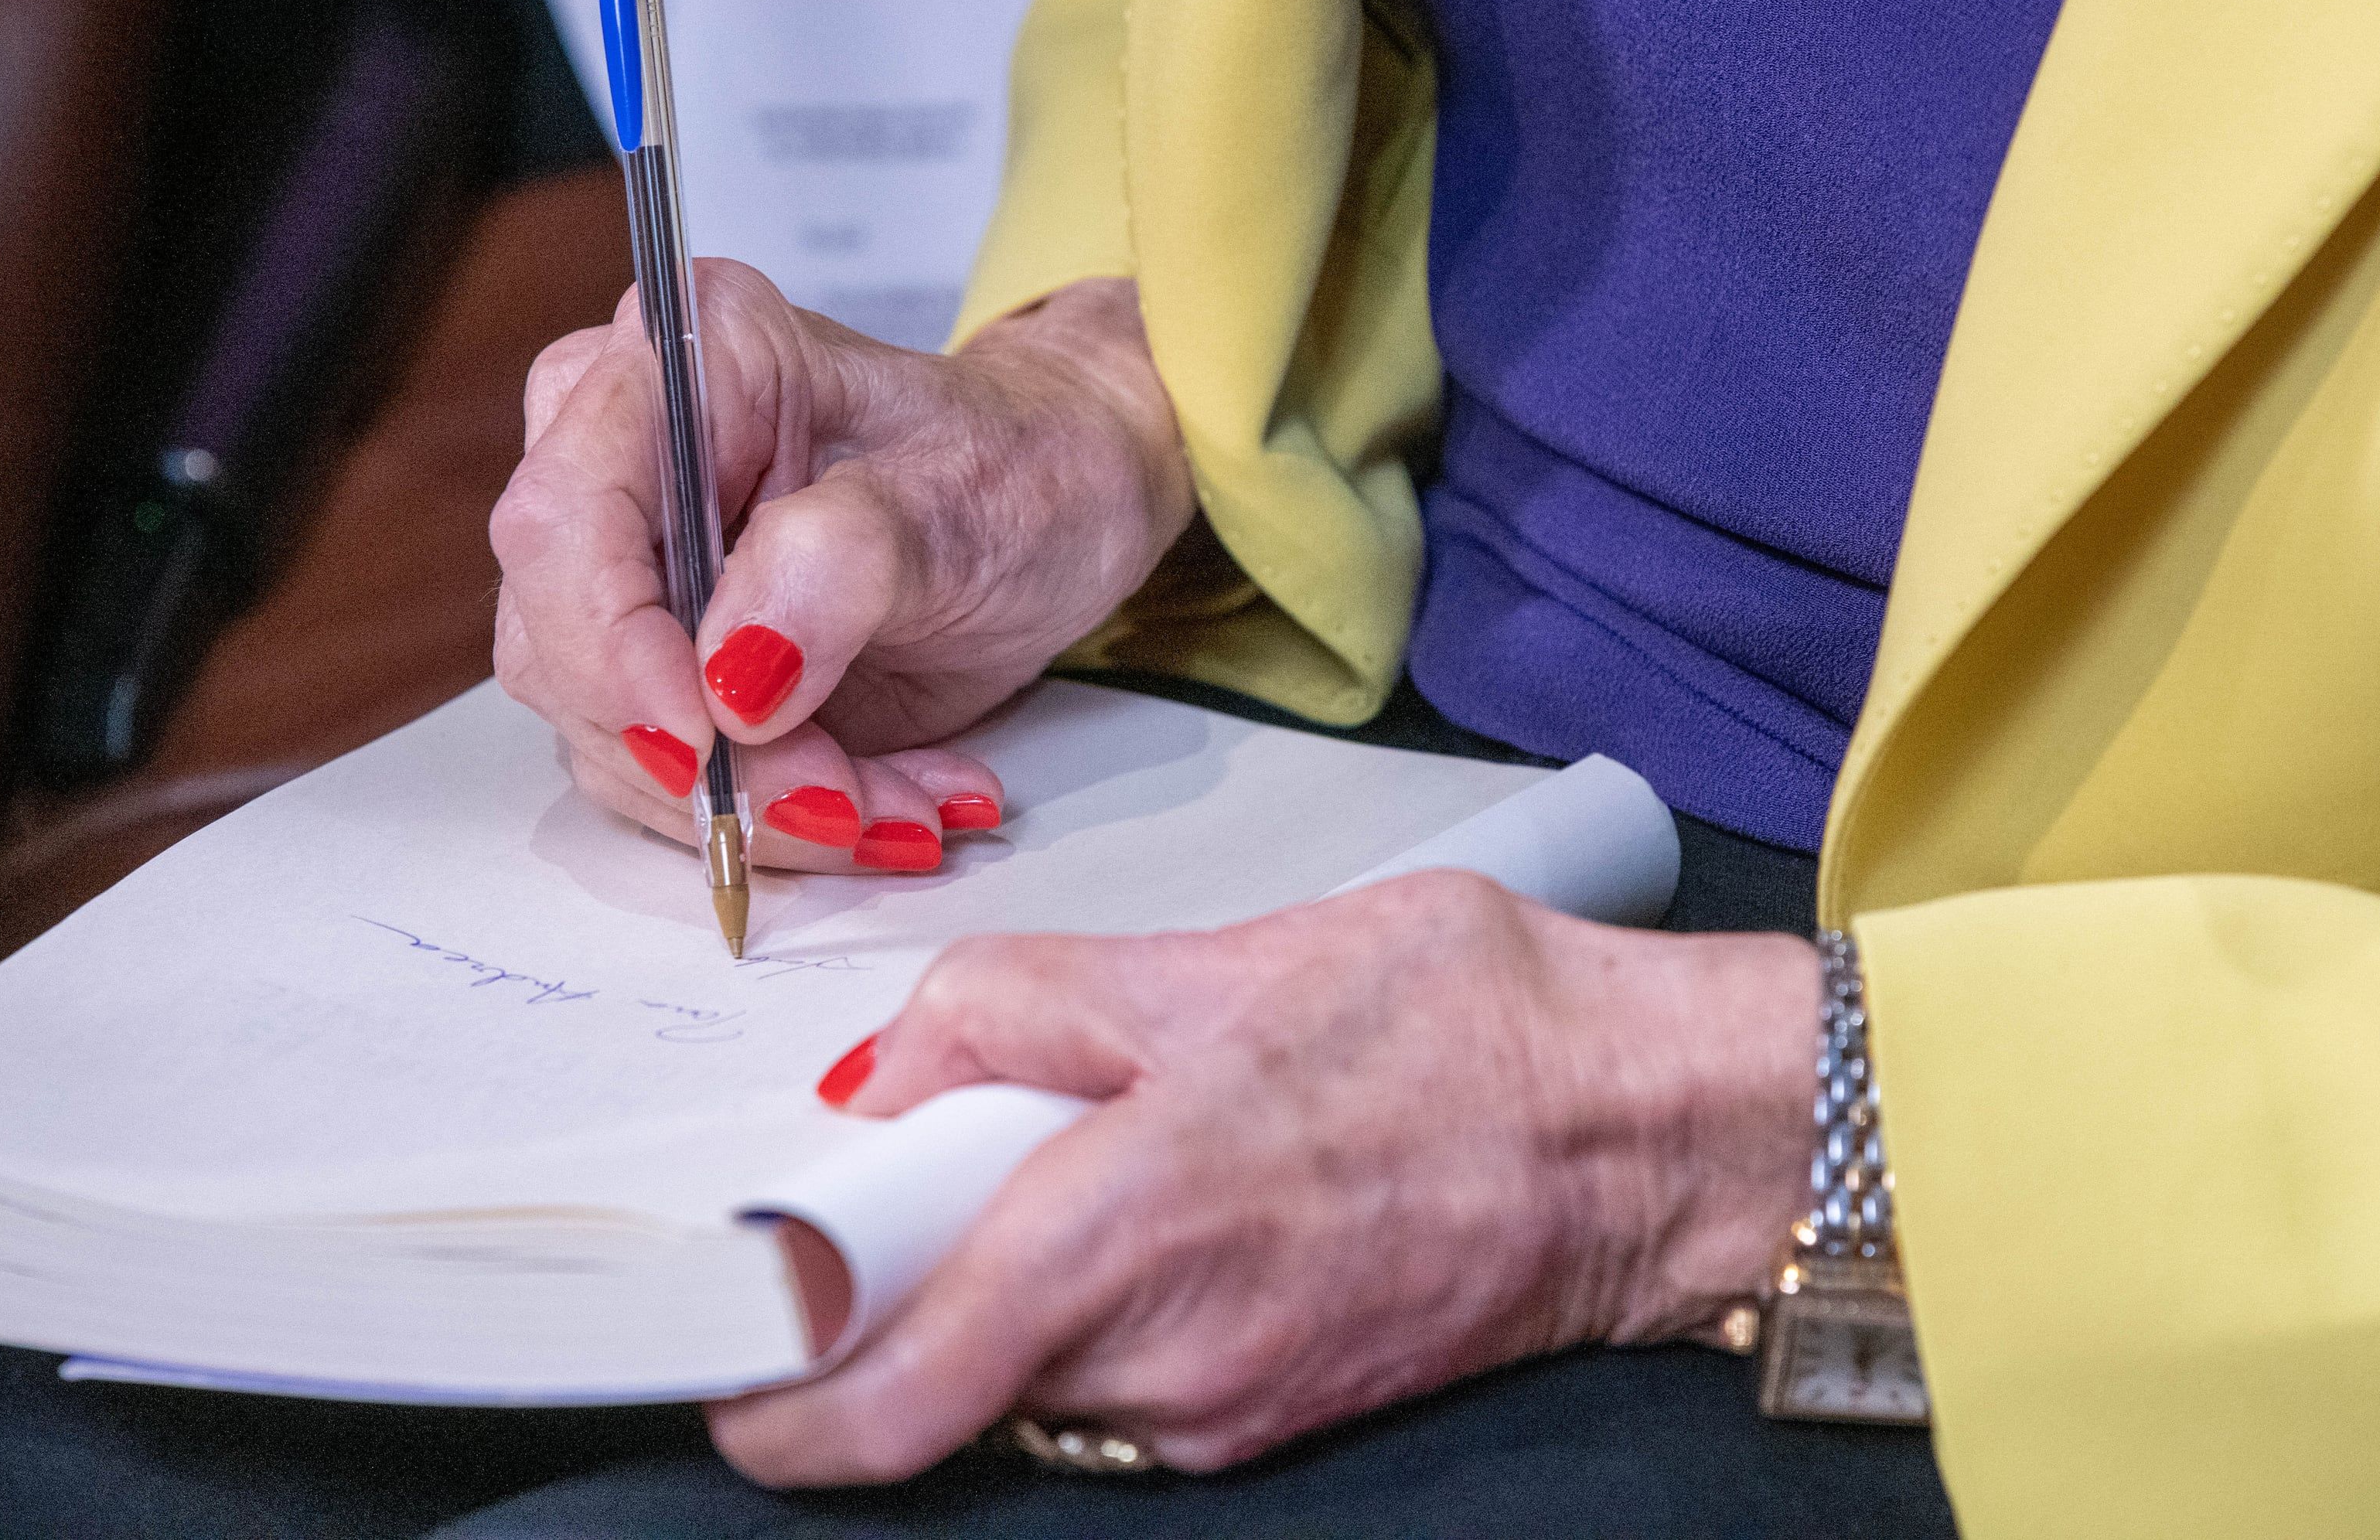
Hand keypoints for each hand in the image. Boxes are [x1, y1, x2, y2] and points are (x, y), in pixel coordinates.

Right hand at [490, 270, 1188, 872]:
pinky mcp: (659, 662)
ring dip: (754, 804)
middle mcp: (628, 452)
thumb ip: (843, 565)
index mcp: (691, 359)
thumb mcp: (968, 498)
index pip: (566, 512)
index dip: (612, 643)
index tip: (712, 738)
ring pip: (611, 734)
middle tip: (847, 801)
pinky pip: (668, 778)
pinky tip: (883, 802)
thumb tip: (733, 672)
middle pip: (565, 643)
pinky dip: (773, 817)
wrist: (1061, 508)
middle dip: (704, 756)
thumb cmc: (1024, 465)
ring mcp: (630, 566)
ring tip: (899, 803)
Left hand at [705, 873, 1820, 1480]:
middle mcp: (1156, 1364)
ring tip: (1094, 1148)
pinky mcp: (1269, 1421)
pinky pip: (1117, 1382)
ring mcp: (1217, 1413)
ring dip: (1006, 1284)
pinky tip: (1173, 1195)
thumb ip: (1020, 1006)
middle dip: (901, 1279)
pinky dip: (1093, 1304)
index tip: (728, 1319)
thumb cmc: (1467, 1026)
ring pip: (1025, 1377)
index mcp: (1119, 1237)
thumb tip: (882, 1069)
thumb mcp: (1218, 958)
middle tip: (936, 1158)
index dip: (765, 1378)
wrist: (1651, 1130)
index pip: (869, 1404)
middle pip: (933, 1374)